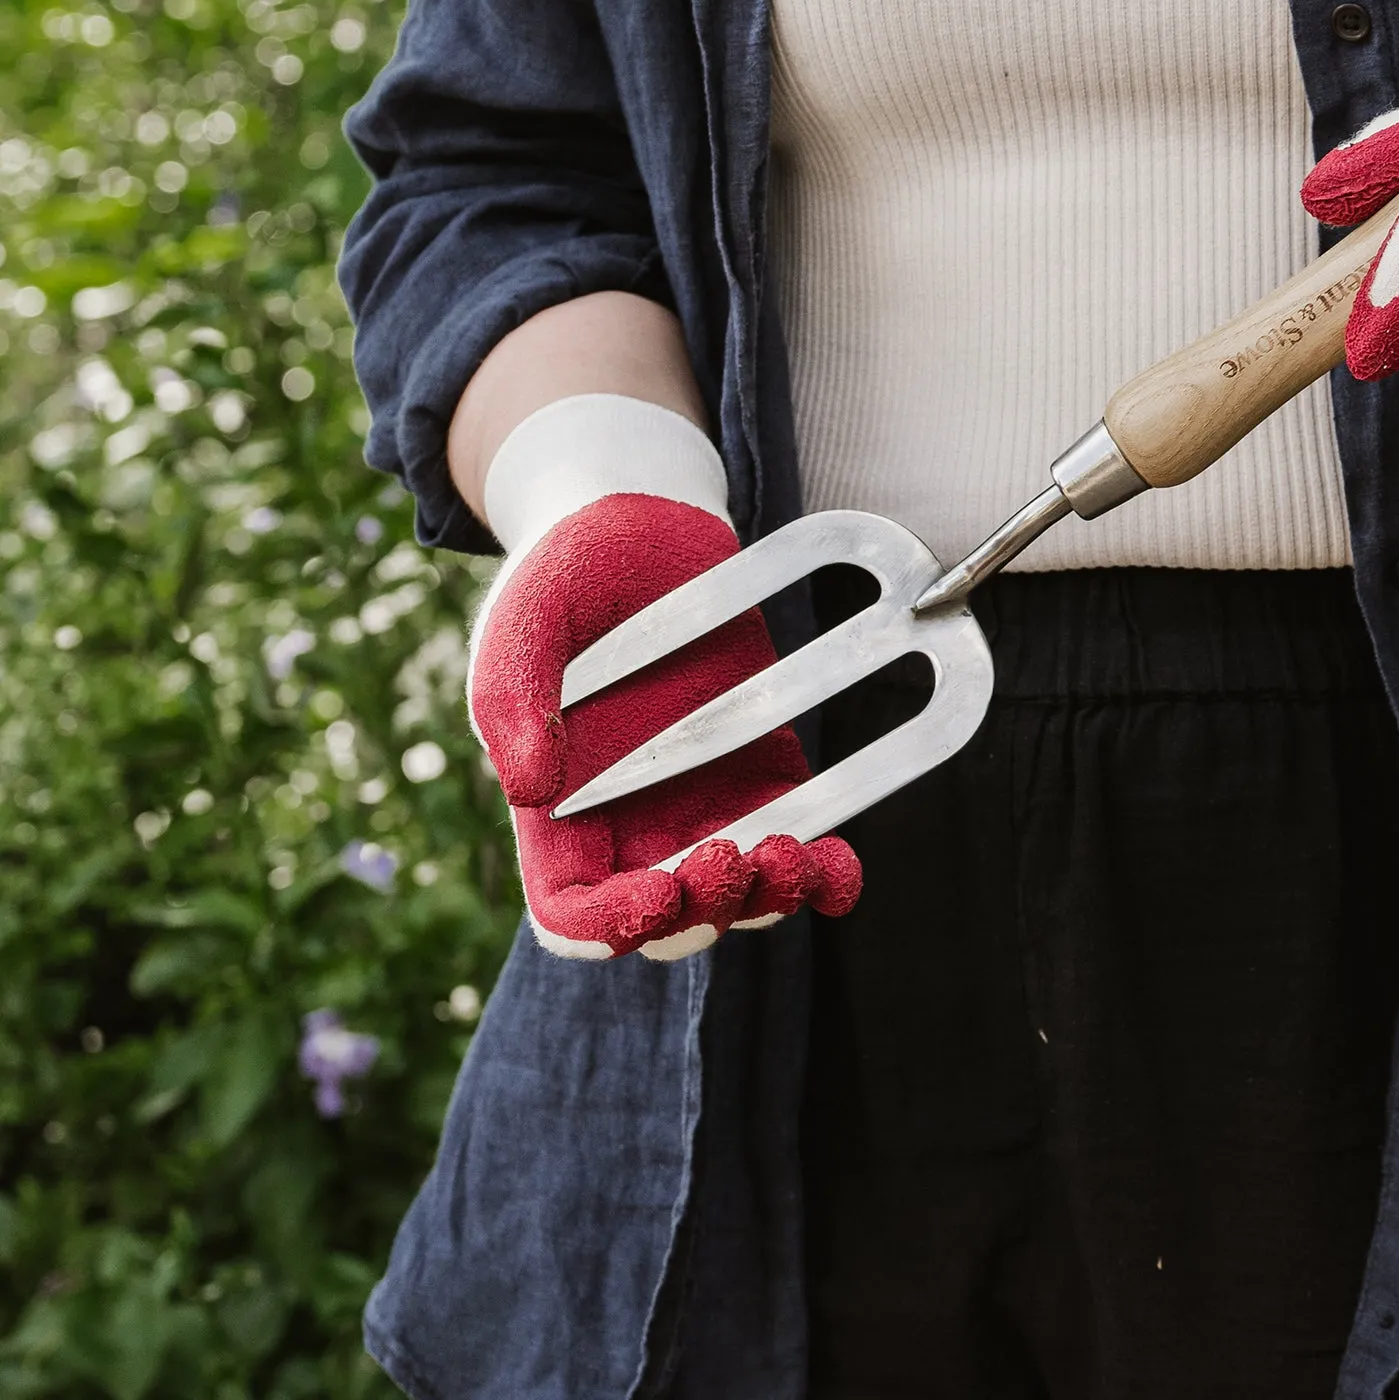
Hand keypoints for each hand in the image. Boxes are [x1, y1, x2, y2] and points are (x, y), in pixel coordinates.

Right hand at [466, 394, 859, 960]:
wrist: (638, 521)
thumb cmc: (564, 573)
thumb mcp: (522, 617)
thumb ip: (510, 695)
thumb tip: (526, 788)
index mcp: (558, 810)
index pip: (574, 910)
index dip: (612, 923)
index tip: (659, 893)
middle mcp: (630, 822)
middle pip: (668, 918)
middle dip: (706, 911)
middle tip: (740, 860)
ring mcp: (702, 800)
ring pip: (738, 893)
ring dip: (771, 898)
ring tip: (799, 858)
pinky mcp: (765, 767)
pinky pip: (796, 836)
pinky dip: (823, 868)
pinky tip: (842, 863)